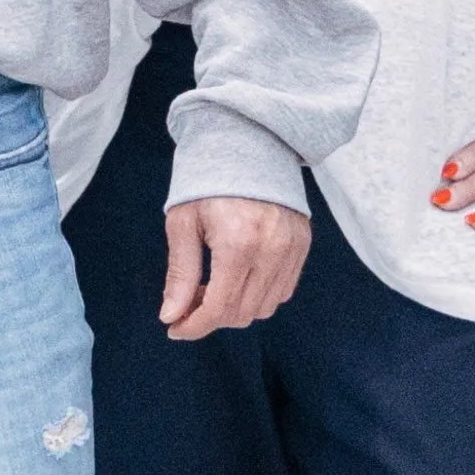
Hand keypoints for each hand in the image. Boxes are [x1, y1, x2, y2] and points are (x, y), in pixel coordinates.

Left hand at [159, 196, 311, 339]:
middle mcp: (272, 249)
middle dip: (211, 317)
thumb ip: (180, 273)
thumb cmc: (208, 181)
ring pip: (264, 308)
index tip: (174, 329)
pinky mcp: (303, 245)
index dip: (195, 326)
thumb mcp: (183, 223)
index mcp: (239, 242)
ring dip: (235, 309)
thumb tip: (171, 316)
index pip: (220, 307)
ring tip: (212, 287)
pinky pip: (282, 291)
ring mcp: (293, 248)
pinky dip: (257, 295)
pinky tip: (236, 279)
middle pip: (242, 312)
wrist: (247, 145)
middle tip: (189, 302)